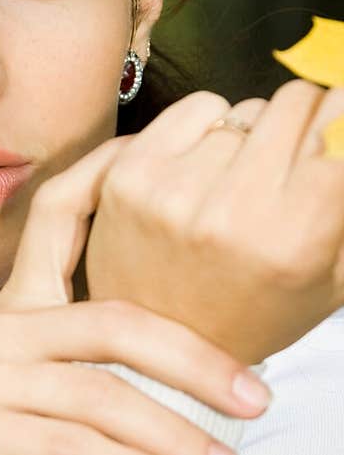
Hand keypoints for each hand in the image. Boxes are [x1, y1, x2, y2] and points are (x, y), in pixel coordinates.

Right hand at [0, 142, 270, 454]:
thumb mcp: (28, 386)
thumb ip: (85, 363)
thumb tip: (190, 367)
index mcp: (14, 306)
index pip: (60, 216)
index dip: (113, 180)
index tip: (191, 178)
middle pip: (112, 322)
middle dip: (195, 361)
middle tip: (255, 399)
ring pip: (98, 394)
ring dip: (173, 434)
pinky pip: (66, 448)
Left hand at [84, 80, 343, 364]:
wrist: (159, 351)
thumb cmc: (259, 310)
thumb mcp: (335, 277)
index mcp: (295, 240)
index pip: (339, 123)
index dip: (342, 119)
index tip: (336, 131)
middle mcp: (233, 212)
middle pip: (295, 103)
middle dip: (304, 125)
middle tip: (290, 165)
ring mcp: (175, 191)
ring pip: (246, 110)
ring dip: (253, 138)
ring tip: (239, 187)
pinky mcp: (130, 175)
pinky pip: (198, 106)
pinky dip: (208, 127)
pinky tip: (204, 171)